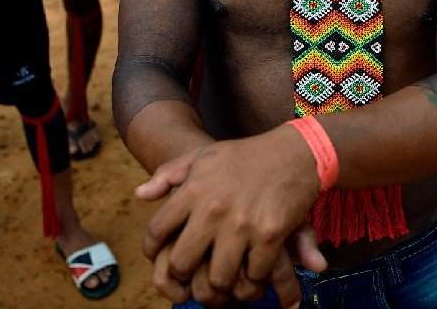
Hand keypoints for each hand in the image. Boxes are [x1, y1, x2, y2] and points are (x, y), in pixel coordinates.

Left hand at [137, 127, 321, 305]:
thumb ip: (169, 174)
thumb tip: (140, 195)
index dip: (152, 249)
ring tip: (224, 277)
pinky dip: (253, 277)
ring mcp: (242, 224)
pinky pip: (254, 274)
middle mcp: (213, 209)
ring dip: (221, 282)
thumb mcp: (204, 156)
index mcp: (193, 189)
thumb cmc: (246, 156)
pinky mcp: (270, 235)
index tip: (159, 255)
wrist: (296, 152)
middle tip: (193, 272)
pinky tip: (253, 268)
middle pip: (182, 264)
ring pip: (218, 278)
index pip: (156, 230)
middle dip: (184, 274)